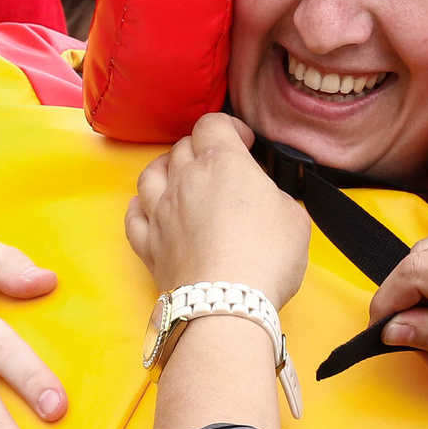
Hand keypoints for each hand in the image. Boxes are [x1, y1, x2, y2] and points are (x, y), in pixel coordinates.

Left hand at [123, 114, 309, 310]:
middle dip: (201, 148)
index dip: (229, 127)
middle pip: (182, 147)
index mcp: (222, 163)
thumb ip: (274, 196)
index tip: (244, 142)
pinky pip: (133, 215)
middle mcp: (185, 180)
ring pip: (150, 174)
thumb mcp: (294, 217)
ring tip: (179, 177)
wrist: (225, 304)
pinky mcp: (148, 244)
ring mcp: (161, 212)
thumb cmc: (266, 257)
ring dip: (166, 169)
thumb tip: (264, 199)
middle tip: (218, 164)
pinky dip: (141, 207)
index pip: (213, 124)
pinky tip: (149, 209)